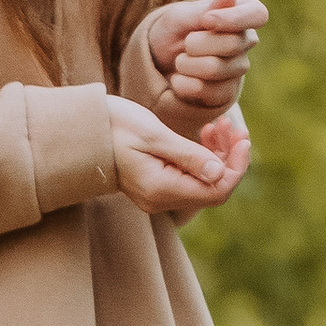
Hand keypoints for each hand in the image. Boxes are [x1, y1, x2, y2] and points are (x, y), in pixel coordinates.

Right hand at [108, 95, 251, 217]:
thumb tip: (220, 174)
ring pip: (203, 182)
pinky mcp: (156, 184)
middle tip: (233, 126)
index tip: (243, 138)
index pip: (216, 190)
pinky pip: (190, 177)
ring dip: (218, 155)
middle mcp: (161, 199)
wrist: (82, 129)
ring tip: (220, 125)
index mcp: (161, 189)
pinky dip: (203, 157)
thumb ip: (188, 156)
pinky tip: (206, 134)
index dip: (236, 167)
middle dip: (229, 158)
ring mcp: (158, 195)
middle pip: (213, 188)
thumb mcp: (153, 135)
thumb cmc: (113, 126)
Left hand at [142, 0, 266, 136]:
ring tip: (179, 60)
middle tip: (185, 42)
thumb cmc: (174, 30)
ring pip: (216, 69)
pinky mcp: (226, 94)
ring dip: (187, 64)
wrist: (159, 59)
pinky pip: (209, 92)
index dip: (234, 19)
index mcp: (242, 14)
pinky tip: (178, 79)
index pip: (257, 14)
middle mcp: (246, 42)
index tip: (207, 20)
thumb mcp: (182, 15)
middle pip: (233, 44)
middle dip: (197, 43)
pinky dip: (185, 85)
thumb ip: (205, 8)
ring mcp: (238, 69)